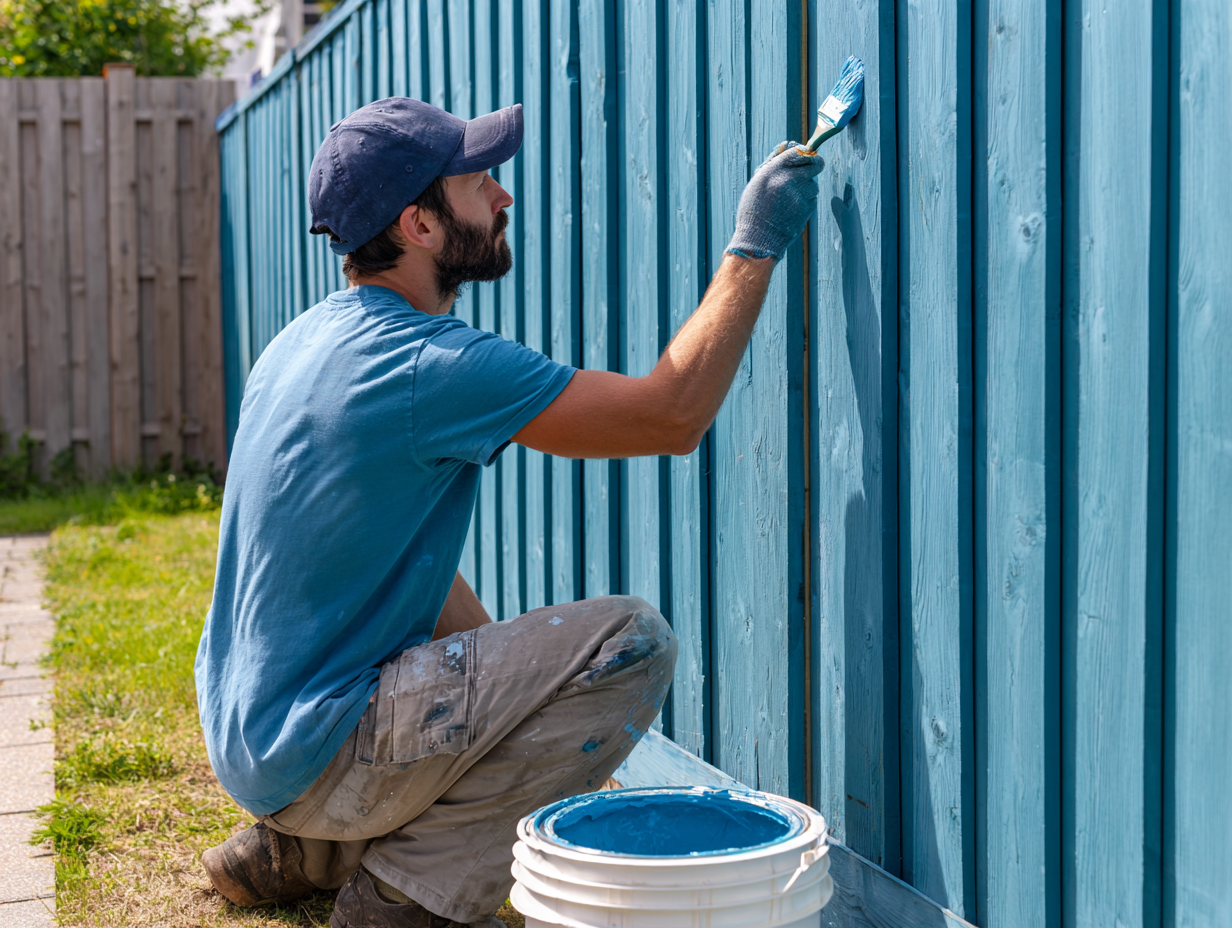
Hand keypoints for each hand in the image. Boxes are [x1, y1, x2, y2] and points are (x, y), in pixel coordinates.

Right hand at [725, 141, 823, 261]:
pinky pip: (812, 199)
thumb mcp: (757, 182)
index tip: (807, 154)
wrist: (758, 239)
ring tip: (791, 196)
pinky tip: (791, 209)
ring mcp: (800, 195)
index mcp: (774, 171)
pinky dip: (805, 201)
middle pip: (815, 164)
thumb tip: (788, 146)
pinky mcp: (807, 209)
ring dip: (807, 186)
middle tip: (812, 167)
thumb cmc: (754, 210)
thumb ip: (773, 163)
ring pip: (814, 184)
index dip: (806, 152)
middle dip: (815, 165)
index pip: (800, 151)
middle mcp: (789, 180)